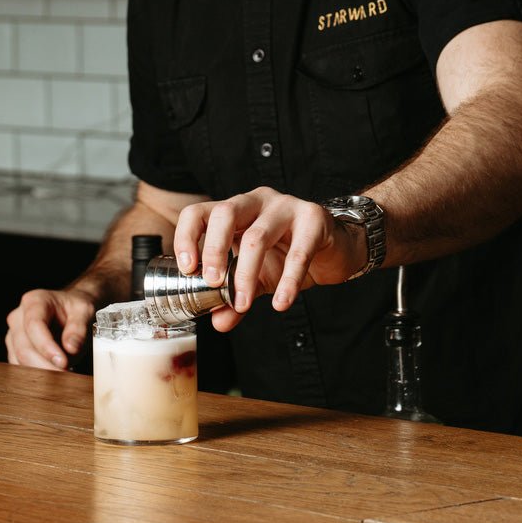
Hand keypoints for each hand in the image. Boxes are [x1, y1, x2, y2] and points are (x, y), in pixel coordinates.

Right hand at [5, 286, 97, 369]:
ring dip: (41, 373)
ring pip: (20, 361)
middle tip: (66, 376)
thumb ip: (79, 328)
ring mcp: (13, 335)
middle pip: (24, 347)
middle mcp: (18, 317)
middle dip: (45, 366)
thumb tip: (71, 348)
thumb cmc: (76, 310)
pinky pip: (20, 367)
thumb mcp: (85, 311)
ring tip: (63, 376)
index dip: (46, 347)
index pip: (34, 326)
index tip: (63, 362)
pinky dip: (36, 375)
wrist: (71, 311)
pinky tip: (54, 377)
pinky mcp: (14, 351)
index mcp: (34, 301)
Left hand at [172, 186, 365, 329]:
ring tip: (242, 303)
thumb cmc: (288, 255)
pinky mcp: (313, 218)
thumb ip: (235, 297)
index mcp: (235, 210)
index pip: (199, 212)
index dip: (186, 237)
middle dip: (213, 249)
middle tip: (211, 283)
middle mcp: (256, 200)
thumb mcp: (257, 278)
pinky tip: (281, 303)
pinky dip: (287, 281)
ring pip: (258, 235)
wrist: (335, 249)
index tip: (186, 268)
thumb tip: (217, 322)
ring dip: (246, 273)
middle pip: (225, 213)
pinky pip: (298, 252)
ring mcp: (286, 206)